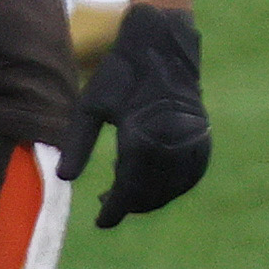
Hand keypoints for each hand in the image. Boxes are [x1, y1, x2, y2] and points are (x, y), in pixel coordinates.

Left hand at [69, 2, 210, 226]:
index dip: (115, 210)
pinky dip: (173, 187)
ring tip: (126, 193)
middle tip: (107, 203)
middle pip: (151, 192)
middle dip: (129, 203)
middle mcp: (172, 143)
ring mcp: (192, 140)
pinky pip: (191, 175)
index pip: (129, 188)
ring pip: (173, 187)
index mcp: (141, 137)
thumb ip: (77, 144)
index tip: (101, 222)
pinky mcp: (204, 136)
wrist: (162, 46)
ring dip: (151, 197)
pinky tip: (155, 185)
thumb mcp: (90, 106)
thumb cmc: (120, 72)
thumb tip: (64, 179)